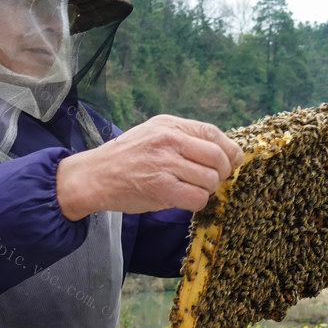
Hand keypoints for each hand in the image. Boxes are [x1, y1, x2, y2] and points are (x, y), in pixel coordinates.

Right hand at [56, 114, 243, 219]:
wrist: (93, 176)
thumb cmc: (126, 158)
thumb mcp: (153, 134)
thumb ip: (183, 138)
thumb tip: (221, 152)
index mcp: (170, 125)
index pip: (213, 133)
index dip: (230, 150)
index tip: (233, 162)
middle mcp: (169, 140)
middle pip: (218, 157)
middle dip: (222, 173)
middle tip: (212, 181)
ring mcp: (165, 163)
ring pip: (210, 179)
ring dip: (206, 190)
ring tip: (191, 190)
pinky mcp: (161, 187)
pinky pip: (197, 198)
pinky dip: (197, 203)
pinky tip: (184, 201)